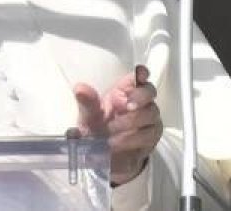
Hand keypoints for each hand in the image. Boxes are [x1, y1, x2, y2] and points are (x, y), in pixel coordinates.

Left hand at [74, 65, 163, 185]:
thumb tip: (80, 88)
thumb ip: (87, 102)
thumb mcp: (89, 116)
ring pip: (149, 114)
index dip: (141, 73)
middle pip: (149, 92)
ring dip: (130, 122)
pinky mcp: (151, 138)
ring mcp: (149, 119)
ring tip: (110, 131)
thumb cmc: (98, 128)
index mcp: (125, 90)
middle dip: (139, 97)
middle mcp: (141, 102)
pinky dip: (129, 139)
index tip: (139, 73)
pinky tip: (116, 143)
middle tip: (127, 106)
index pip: (139, 76)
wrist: (104, 157)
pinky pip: (146, 135)